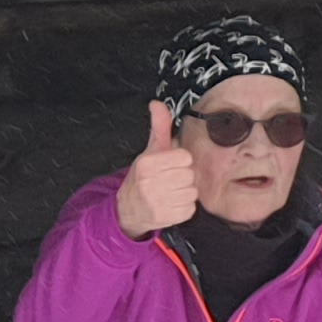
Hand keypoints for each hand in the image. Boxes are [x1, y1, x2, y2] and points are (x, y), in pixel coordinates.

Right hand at [117, 101, 199, 236]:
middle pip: (189, 175)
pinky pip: (190, 208)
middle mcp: (150, 183)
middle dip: (182, 176)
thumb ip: (159, 127)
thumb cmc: (143, 177)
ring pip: (192, 192)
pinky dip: (184, 207)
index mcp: (148, 164)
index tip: (169, 165)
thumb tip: (157, 104)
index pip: (184, 157)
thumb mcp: (150, 150)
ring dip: (184, 192)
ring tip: (169, 191)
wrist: (128, 208)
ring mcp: (157, 202)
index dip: (179, 161)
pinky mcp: (166, 217)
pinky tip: (171, 203)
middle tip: (169, 179)